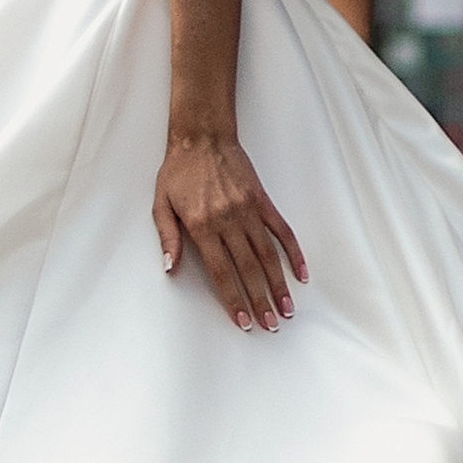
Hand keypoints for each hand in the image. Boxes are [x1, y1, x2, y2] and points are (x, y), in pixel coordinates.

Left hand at [153, 132, 306, 333]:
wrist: (202, 136)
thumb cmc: (179, 171)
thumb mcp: (161, 204)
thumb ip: (167, 238)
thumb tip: (170, 269)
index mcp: (202, 225)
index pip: (221, 272)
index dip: (233, 299)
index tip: (243, 321)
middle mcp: (228, 220)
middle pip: (248, 269)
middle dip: (260, 301)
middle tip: (270, 326)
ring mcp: (249, 210)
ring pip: (268, 254)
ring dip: (279, 285)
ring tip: (287, 309)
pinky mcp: (262, 200)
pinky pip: (282, 230)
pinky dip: (294, 252)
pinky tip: (301, 273)